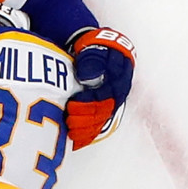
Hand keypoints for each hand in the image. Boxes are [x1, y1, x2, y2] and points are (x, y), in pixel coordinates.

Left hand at [67, 27, 135, 148]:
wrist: (104, 46)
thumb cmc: (96, 48)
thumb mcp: (94, 50)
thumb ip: (91, 62)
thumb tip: (87, 76)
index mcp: (117, 79)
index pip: (103, 96)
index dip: (87, 103)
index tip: (71, 105)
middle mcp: (118, 93)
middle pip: (103, 112)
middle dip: (85, 119)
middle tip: (69, 122)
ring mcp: (114, 101)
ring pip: (103, 120)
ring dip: (87, 130)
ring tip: (72, 133)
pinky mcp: (108, 108)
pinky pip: (101, 125)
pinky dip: (90, 134)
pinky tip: (79, 141)